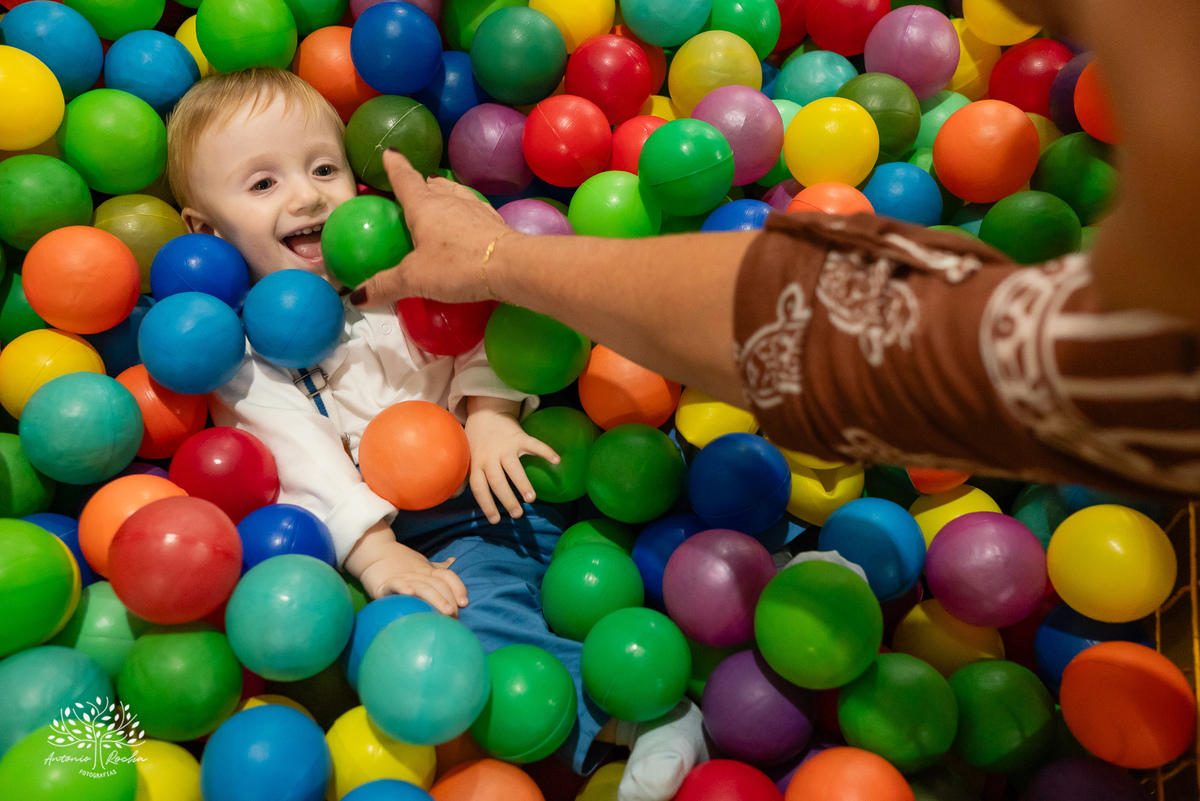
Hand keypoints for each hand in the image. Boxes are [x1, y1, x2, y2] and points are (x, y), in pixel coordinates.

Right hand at [344, 522, 468, 614]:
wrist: (374, 554)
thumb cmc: (401, 565)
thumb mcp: (422, 565)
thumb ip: (437, 568)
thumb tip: (453, 561)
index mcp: (428, 571)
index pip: (448, 576)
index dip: (458, 587)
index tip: (465, 603)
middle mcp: (419, 574)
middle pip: (438, 584)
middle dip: (449, 599)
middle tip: (455, 616)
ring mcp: (403, 578)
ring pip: (422, 587)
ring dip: (436, 598)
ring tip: (446, 611)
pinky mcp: (385, 584)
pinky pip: (395, 585)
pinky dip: (403, 587)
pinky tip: (410, 593)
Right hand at [352, 150, 519, 306]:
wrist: (510, 266)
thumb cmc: (457, 265)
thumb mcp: (414, 279)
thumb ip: (385, 286)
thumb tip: (357, 297)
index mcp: (424, 205)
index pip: (405, 179)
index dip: (395, 166)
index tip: (390, 153)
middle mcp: (449, 200)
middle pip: (431, 185)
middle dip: (420, 184)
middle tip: (412, 190)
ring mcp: (474, 208)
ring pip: (454, 194)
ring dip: (444, 195)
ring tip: (438, 202)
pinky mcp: (493, 221)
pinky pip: (473, 210)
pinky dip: (464, 213)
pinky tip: (466, 225)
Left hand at [465, 397, 559, 523]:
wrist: (486, 411)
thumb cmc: (477, 439)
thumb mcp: (467, 457)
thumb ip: (464, 476)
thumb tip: (453, 496)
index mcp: (477, 463)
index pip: (479, 487)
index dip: (486, 504)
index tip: (496, 519)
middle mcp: (490, 457)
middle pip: (497, 481)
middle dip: (507, 499)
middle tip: (517, 514)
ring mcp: (505, 446)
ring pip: (513, 467)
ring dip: (522, 483)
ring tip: (531, 498)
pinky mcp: (519, 436)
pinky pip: (533, 444)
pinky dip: (545, 451)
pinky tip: (556, 460)